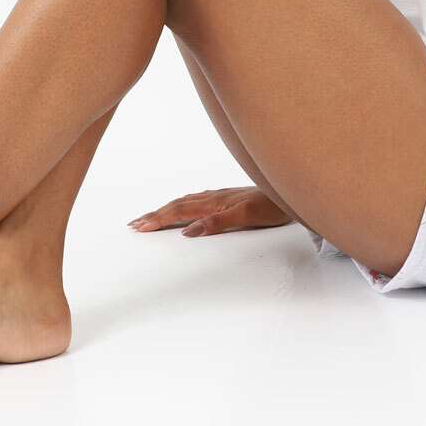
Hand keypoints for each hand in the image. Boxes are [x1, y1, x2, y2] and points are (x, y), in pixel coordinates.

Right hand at [127, 186, 292, 236]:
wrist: (291, 194)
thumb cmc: (272, 207)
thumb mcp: (246, 218)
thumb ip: (218, 223)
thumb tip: (188, 231)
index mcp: (214, 202)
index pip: (179, 211)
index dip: (158, 219)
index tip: (138, 228)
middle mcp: (215, 197)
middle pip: (178, 205)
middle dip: (155, 214)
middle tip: (134, 224)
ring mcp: (221, 197)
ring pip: (187, 202)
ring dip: (166, 209)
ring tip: (151, 216)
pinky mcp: (229, 199)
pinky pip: (198, 201)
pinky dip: (183, 205)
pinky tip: (184, 208)